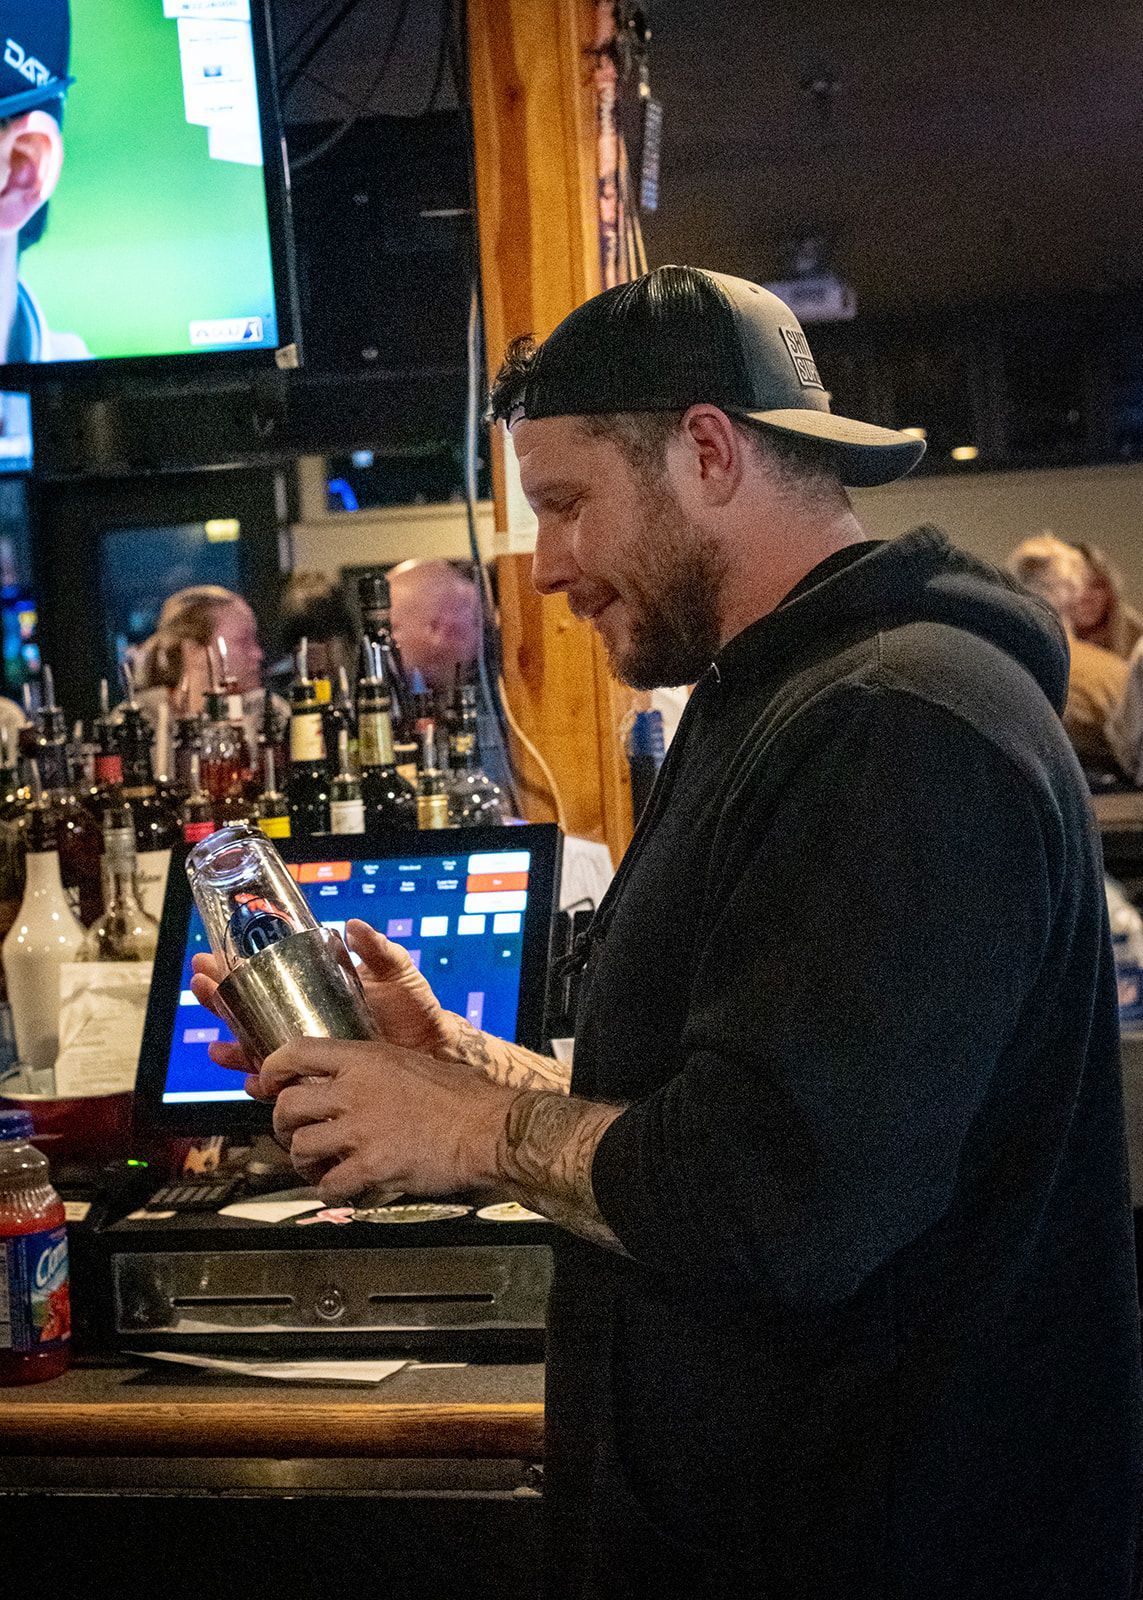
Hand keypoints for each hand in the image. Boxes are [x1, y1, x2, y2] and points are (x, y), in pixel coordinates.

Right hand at [190, 917, 449, 1075]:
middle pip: (249, 1013)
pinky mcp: (320, 1079)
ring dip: (233, 1050)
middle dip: (219, 1002)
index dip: (233, 970)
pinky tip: (255, 1082)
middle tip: (199, 985)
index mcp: (315, 992)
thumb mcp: (396, 971)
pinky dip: (266, 1085)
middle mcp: (304, 1021)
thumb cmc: (415, 1008)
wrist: (436, 1049)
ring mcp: (309, 1052)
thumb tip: (352, 925)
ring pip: (258, 1051)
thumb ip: (376, 949)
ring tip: (217, 1047)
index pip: (264, 979)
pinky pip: (284, 1085)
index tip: (209, 958)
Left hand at [258, 1036, 516, 1202]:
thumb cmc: (461, 1097)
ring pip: (300, 1147)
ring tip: (318, 1165)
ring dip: (303, 1161)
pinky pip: (328, 1184)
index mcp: (365, 1059)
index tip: (266, 1081)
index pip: (297, 1052)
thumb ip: (373, 1068)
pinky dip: (328, 1190)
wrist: (486, 1128)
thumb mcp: (410, 1062)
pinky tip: (340, 1187)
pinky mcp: (371, 1166)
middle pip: (288, 1105)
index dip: (272, 1068)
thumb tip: (347, 1076)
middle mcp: (355, 1091)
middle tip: (292, 1133)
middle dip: (282, 1125)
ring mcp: (361, 1129)